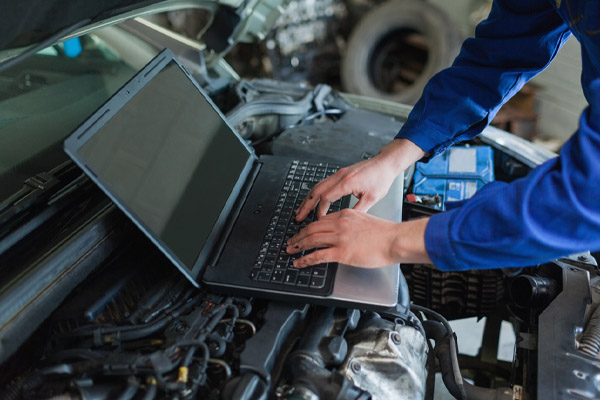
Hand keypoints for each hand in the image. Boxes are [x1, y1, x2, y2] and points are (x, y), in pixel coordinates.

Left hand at [286, 209, 431, 267]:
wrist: (394, 240)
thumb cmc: (385, 233)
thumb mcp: (364, 220)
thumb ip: (352, 224)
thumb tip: (344, 232)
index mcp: (345, 215)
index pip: (320, 220)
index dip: (308, 227)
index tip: (303, 232)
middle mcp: (339, 224)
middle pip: (311, 228)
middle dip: (298, 236)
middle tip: (291, 241)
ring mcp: (339, 238)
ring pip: (311, 240)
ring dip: (298, 246)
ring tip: (290, 251)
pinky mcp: (342, 252)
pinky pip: (317, 255)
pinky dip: (305, 259)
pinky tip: (299, 262)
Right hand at [295, 139, 424, 220]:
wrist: (385, 164)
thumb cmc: (381, 178)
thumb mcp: (372, 198)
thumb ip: (358, 210)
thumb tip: (345, 222)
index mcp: (346, 182)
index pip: (326, 198)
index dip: (320, 211)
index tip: (318, 221)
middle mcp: (339, 176)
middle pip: (316, 191)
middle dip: (306, 205)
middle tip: (298, 217)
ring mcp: (338, 174)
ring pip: (317, 186)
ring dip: (308, 199)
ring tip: (301, 210)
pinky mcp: (340, 174)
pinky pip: (323, 184)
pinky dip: (316, 193)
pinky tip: (313, 201)